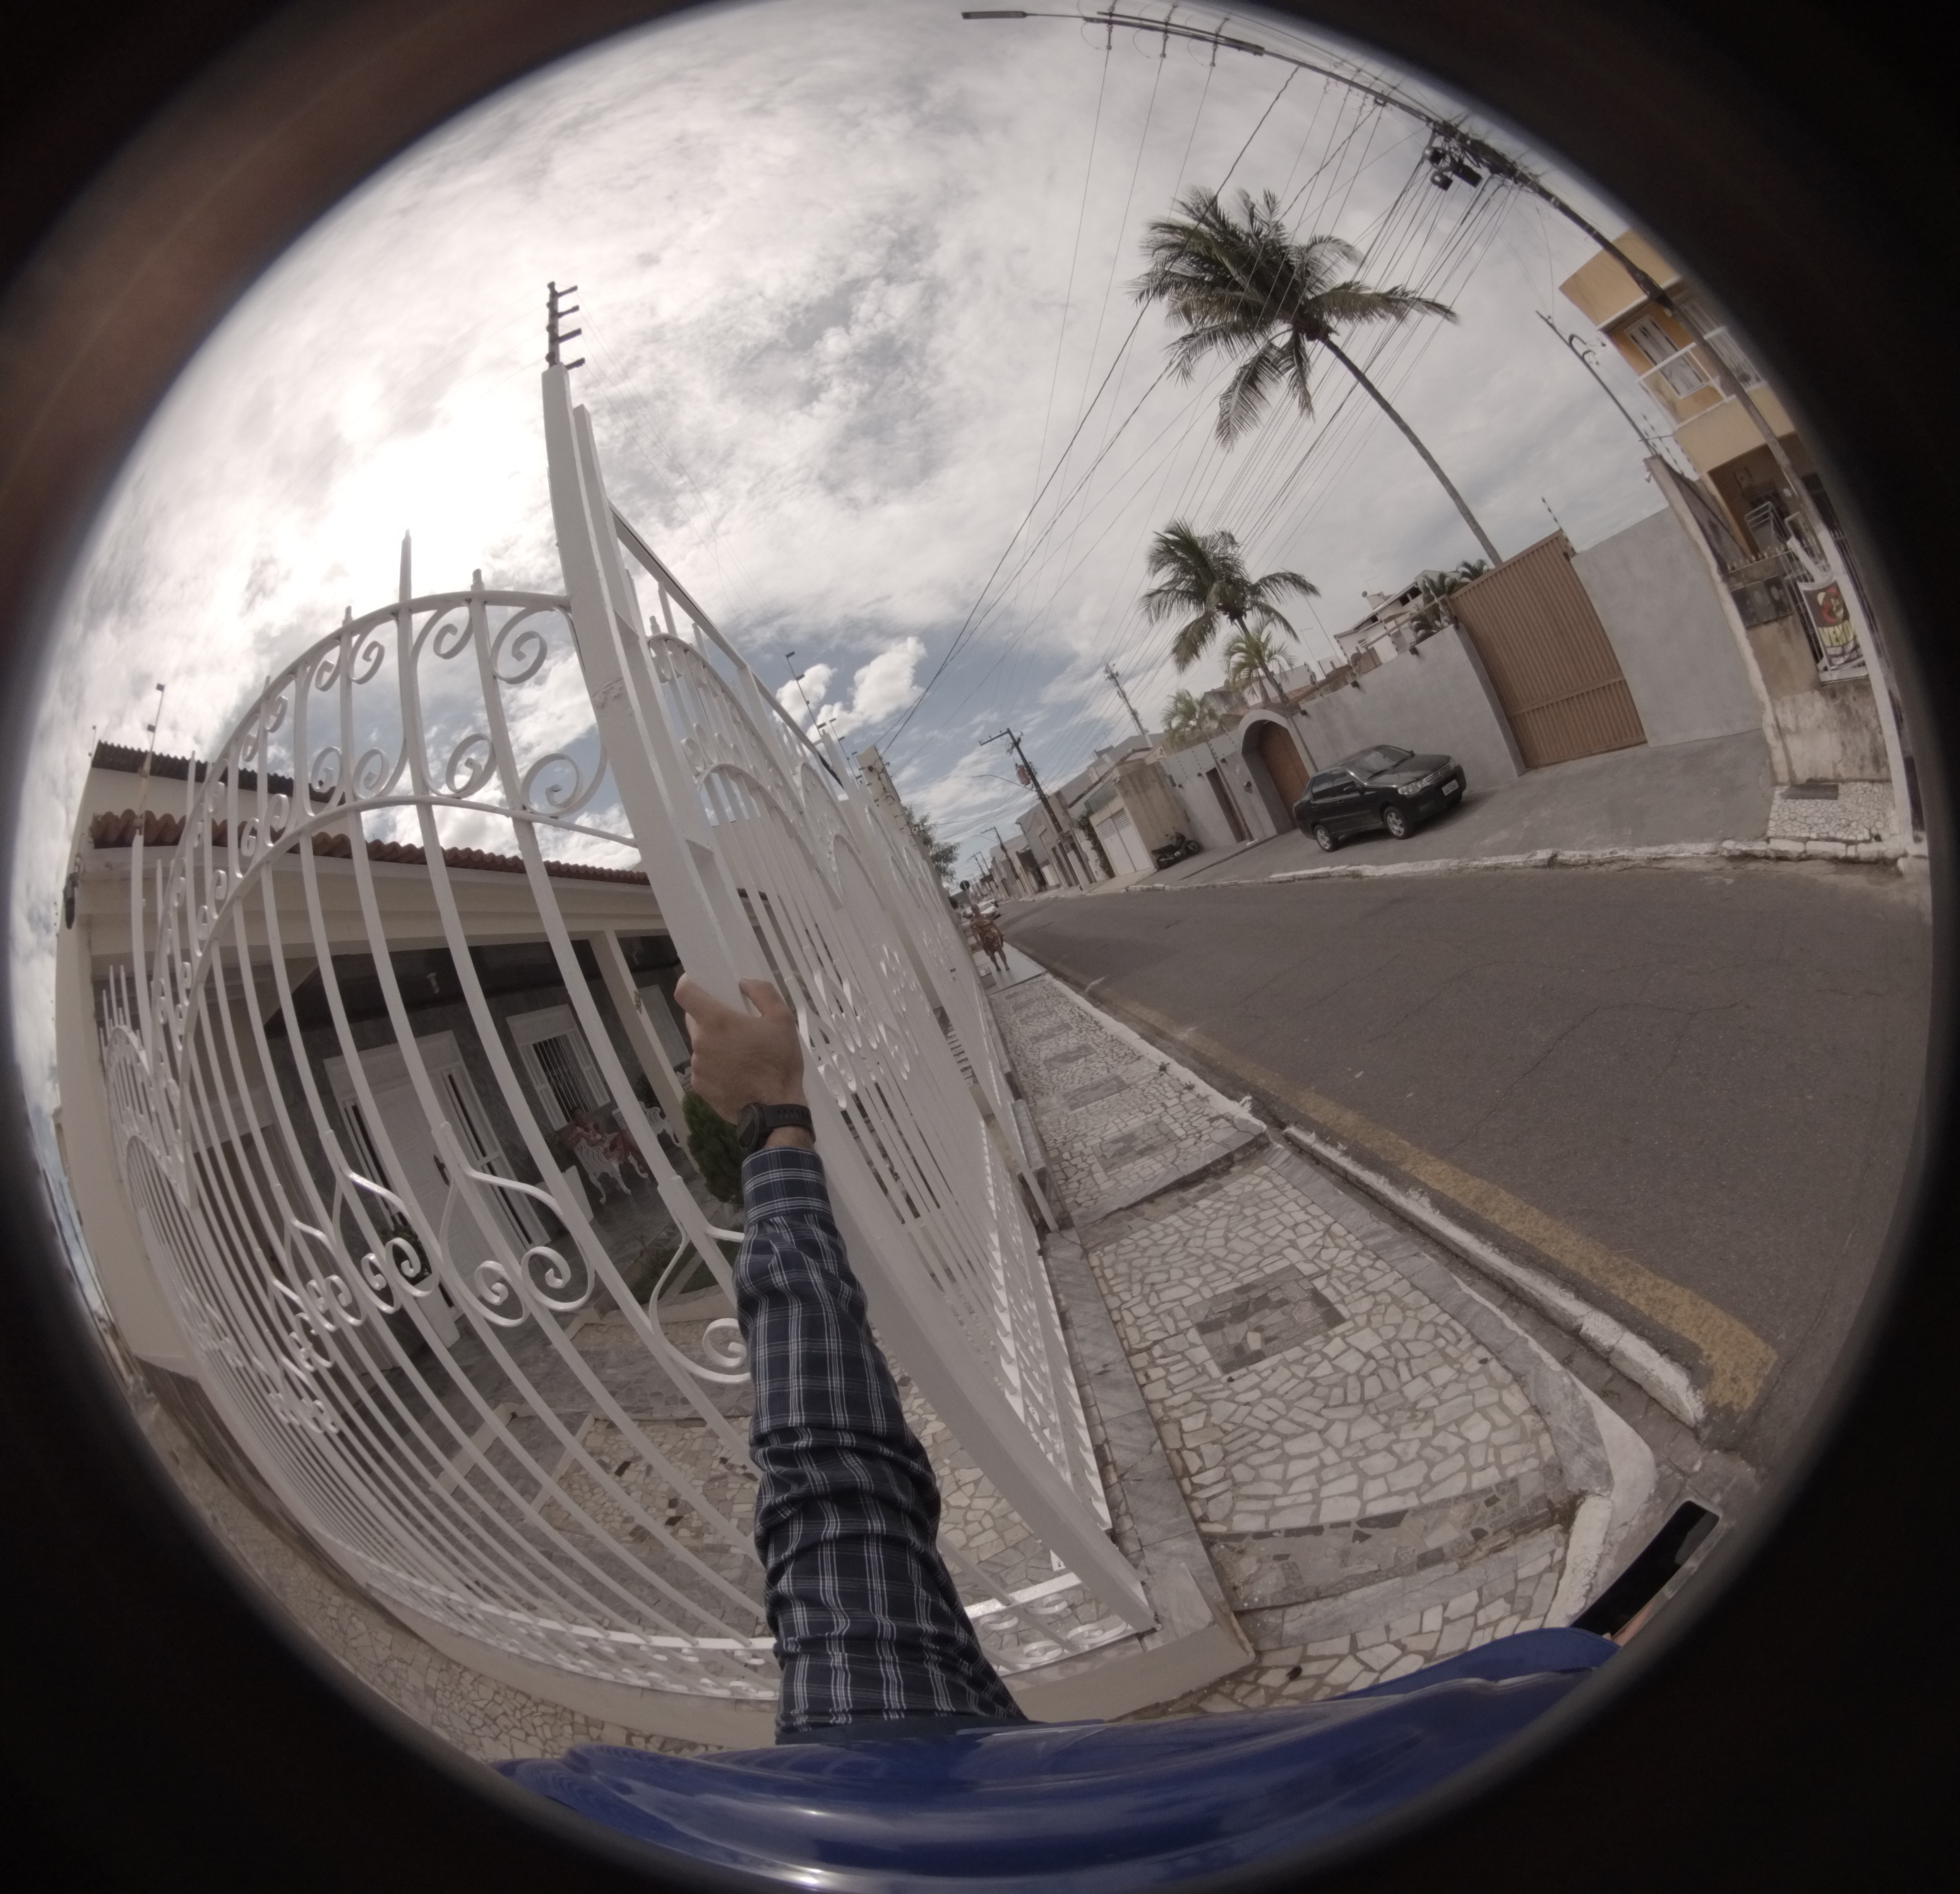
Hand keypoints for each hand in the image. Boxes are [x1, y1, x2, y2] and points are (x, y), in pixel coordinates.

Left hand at [673, 974, 807, 1125]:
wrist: (775, 1110)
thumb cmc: (779, 1062)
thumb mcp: (783, 1020)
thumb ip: (762, 993)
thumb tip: (744, 983)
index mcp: (716, 1021)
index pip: (684, 993)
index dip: (688, 984)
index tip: (697, 983)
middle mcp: (700, 1042)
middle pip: (694, 1020)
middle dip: (709, 1017)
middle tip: (734, 1025)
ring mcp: (697, 1066)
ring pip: (701, 1045)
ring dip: (715, 1044)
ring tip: (740, 1055)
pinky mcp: (699, 1087)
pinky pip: (704, 1068)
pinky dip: (715, 1067)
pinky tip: (736, 1074)